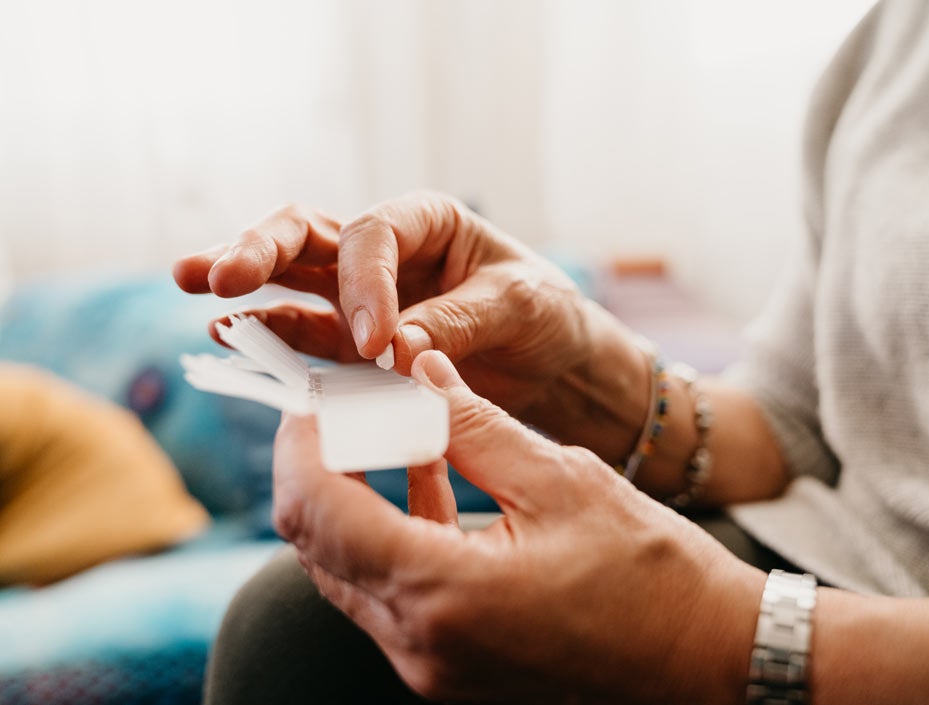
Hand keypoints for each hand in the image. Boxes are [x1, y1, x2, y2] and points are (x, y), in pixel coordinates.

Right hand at [172, 194, 594, 416]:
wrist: (553, 363)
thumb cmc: (543, 315)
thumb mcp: (519, 307)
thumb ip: (457, 322)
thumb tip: (394, 350)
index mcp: (427, 221)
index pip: (373, 236)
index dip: (364, 283)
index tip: (377, 343)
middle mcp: (385, 252)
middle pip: (308, 235)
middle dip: (260, 250)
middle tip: (217, 275)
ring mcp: (361, 296)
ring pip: (290, 278)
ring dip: (242, 285)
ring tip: (197, 290)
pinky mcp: (354, 343)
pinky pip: (306, 335)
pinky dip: (272, 338)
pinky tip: (230, 337)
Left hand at [273, 350, 763, 704]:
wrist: (709, 659)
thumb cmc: (652, 575)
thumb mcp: (561, 480)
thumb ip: (473, 425)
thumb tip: (420, 370)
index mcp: (441, 594)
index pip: (317, 510)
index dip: (301, 442)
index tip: (313, 395)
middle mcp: (419, 643)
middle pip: (318, 543)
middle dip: (319, 464)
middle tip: (345, 404)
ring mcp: (431, 664)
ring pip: (348, 569)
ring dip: (355, 495)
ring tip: (391, 426)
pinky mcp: (450, 665)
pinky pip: (392, 593)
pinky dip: (395, 530)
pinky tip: (429, 475)